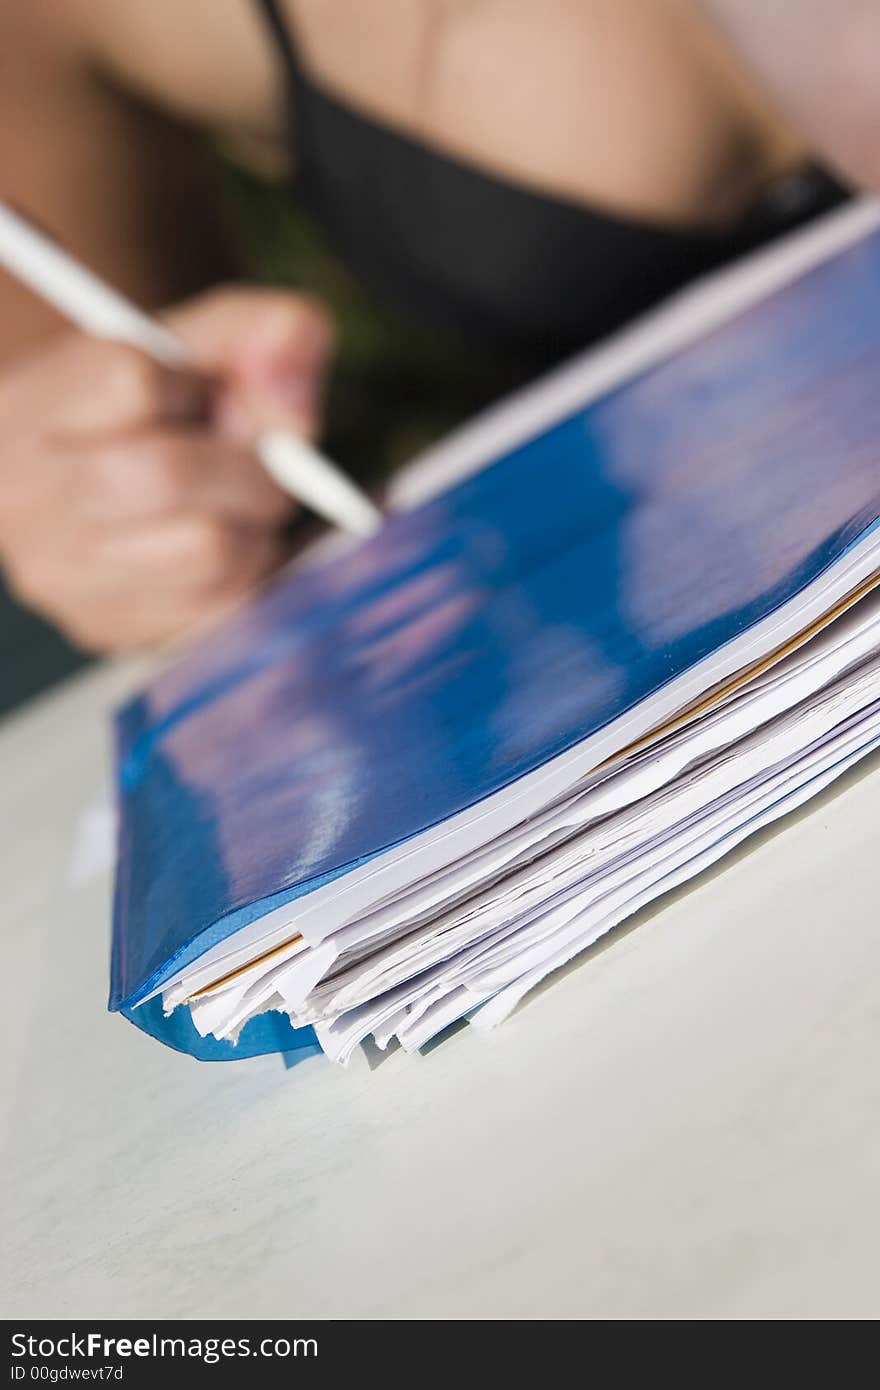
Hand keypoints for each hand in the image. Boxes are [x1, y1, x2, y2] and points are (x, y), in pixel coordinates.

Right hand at [0, 285, 333, 649]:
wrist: (94, 487)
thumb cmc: (149, 412)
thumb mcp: (192, 347)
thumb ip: (257, 334)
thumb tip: (299, 384)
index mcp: (30, 404)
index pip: (132, 379)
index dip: (194, 384)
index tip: (196, 394)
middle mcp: (24, 494)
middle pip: (170, 473)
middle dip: (248, 467)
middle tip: (260, 466)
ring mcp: (59, 572)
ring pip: (206, 549)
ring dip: (254, 526)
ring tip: (237, 508)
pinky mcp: (104, 628)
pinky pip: (219, 605)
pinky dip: (246, 573)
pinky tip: (222, 549)